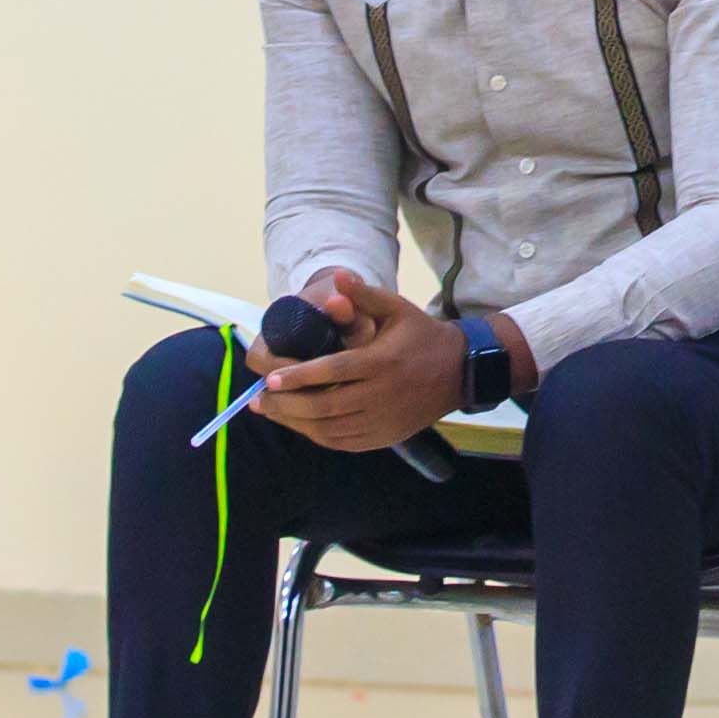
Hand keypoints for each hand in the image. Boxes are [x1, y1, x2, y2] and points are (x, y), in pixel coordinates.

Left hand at [260, 268, 465, 453]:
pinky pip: (343, 442)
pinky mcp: (384, 437)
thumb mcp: (397, 309)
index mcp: (381, 362)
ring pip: (330, 428)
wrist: (459, 372)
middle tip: (258, 399)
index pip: (333, 371)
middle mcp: (381, 395)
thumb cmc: (421, 336)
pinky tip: (299, 425)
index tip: (270, 379)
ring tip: (270, 411)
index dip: (299, 377)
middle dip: (287, 405)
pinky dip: (317, 435)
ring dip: (296, 423)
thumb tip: (336, 276)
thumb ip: (364, 296)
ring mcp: (383, 421)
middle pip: (325, 405)